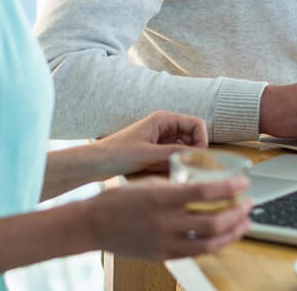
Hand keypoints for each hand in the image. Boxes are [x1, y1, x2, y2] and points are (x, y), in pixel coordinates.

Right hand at [87, 177, 251, 260]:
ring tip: (244, 223)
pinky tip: (224, 238)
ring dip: (232, 232)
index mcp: (162, 197)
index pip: (205, 192)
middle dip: (237, 213)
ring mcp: (165, 242)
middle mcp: (165, 221)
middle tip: (249, 203)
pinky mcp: (163, 255)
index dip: (229, 187)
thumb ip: (175, 185)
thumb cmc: (119, 199)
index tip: (243, 182)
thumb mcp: (149, 182)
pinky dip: (214, 245)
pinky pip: (196, 253)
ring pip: (209, 242)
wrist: (93, 225)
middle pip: (213, 221)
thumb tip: (202, 185)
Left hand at [93, 111, 208, 176]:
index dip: (202, 140)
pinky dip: (175, 166)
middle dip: (195, 153)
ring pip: (185, 149)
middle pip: (193, 137)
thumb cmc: (117, 154)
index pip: (196, 124)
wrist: (95, 163)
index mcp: (163, 119)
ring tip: (178, 174)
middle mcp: (164, 127)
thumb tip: (200, 157)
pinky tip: (168, 176)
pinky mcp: (156, 152)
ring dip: (185, 161)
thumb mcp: (148, 155)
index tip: (198, 158)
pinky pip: (174, 157)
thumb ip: (174, 154)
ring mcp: (161, 140)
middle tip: (191, 171)